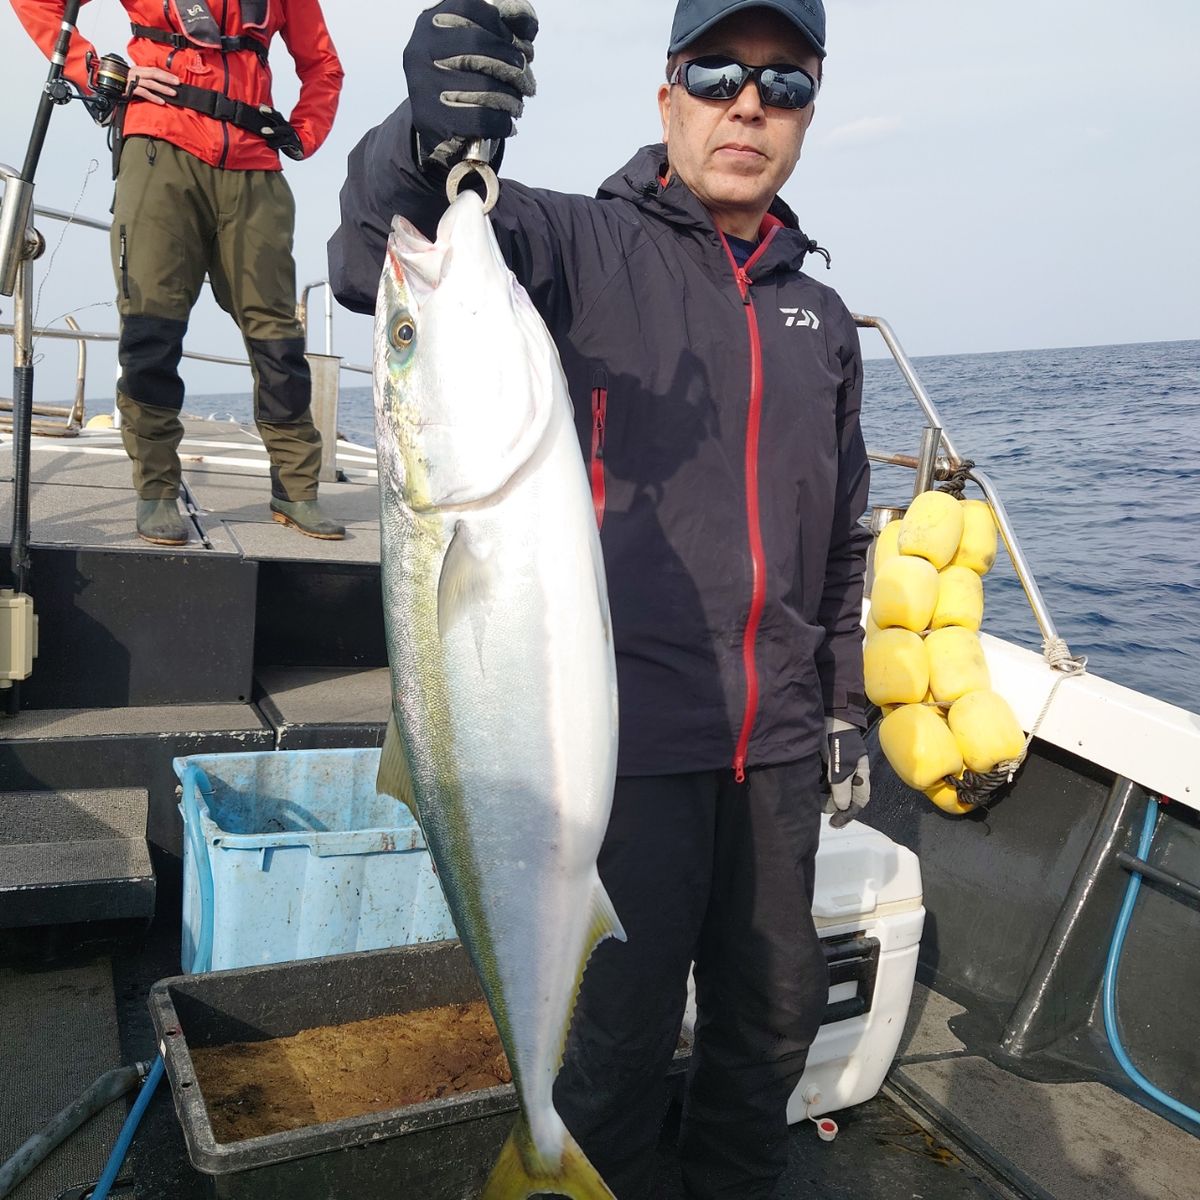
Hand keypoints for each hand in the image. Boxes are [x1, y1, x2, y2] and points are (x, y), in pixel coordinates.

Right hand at [125, 64, 178, 104]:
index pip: (154, 70)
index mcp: (138, 70)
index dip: (166, 74)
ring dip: (163, 88)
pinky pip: (143, 93)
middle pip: (154, 74)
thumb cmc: (122, 83)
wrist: (108, 85)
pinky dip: (153, 97)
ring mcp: (132, 81)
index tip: (176, 79)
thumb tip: (160, 85)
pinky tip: (161, 101)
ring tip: (173, 93)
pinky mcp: (129, 89)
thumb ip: (146, 79)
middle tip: (177, 83)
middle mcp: (135, 73)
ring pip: (150, 83)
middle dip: (167, 79)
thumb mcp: (134, 78)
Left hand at [257, 107, 304, 159]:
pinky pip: (284, 143)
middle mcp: (286, 126)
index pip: (275, 113)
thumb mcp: (278, 130)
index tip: (260, 105)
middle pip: (279, 117)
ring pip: (281, 130)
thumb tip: (256, 116)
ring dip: (273, 130)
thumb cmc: (284, 138)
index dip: (268, 108)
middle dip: (270, 113)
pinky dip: (276, 143)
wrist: (299, 147)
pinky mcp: (292, 143)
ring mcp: (289, 134)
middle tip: (261, 110)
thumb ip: (268, 124)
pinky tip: (269, 144)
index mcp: (282, 122)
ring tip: (262, 131)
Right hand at [404, 0, 538, 170]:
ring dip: (512, 99)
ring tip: (516, 105)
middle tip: (527, 82)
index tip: (522, 48)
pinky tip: (507, 124)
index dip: (505, 28)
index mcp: (432, 22)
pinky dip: (503, 123)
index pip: (474, 8)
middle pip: (481, 45)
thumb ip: (500, 28)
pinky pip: (482, 119)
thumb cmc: (460, 79)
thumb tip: (528, 25)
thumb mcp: (473, 45)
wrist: (435, 126)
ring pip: (485, 86)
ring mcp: (423, 86)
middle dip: (515, 65)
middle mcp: (421, 49)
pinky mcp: (431, 121)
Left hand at [822, 717, 869, 828]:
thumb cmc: (838, 737)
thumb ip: (842, 784)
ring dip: (823, 797)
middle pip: (844, 797)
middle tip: (817, 806)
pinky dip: (817, 787)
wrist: (826, 714)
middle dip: (832, 805)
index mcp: (860, 774)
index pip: (859, 800)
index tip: (835, 822)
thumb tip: (842, 807)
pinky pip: (822, 781)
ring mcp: (837, 768)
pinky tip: (808, 788)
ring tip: (811, 799)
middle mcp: (850, 773)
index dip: (848, 813)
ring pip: (831, 790)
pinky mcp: (824, 763)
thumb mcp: (841, 763)